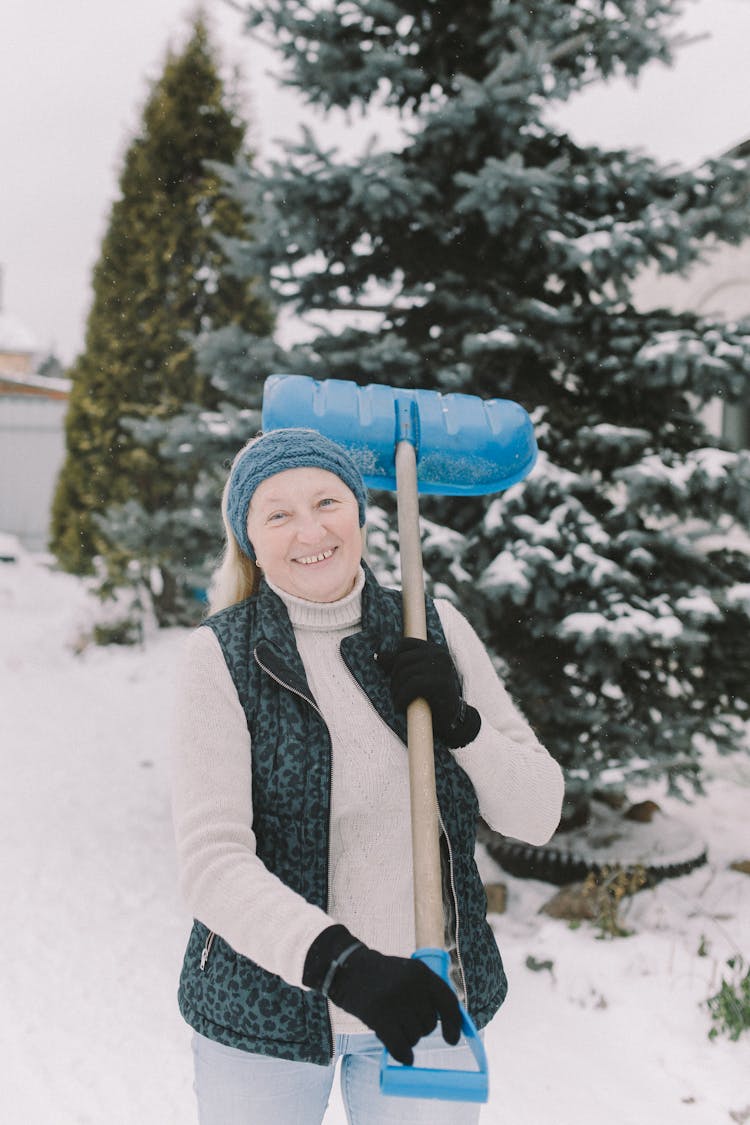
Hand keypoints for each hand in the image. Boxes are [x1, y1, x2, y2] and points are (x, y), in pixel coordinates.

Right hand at [303, 925, 461, 1064]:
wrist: (347, 968)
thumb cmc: (380, 976)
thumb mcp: (408, 973)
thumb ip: (428, 994)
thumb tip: (452, 1028)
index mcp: (421, 972)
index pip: (447, 1001)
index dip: (454, 1023)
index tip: (452, 1040)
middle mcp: (411, 985)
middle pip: (429, 1024)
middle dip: (420, 1029)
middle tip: (403, 1020)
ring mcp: (394, 1000)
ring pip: (414, 1037)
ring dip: (407, 1038)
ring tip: (393, 1025)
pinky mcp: (378, 1015)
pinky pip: (399, 1046)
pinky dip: (404, 1055)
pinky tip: (404, 1056)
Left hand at [378, 638, 480, 747]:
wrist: (451, 721)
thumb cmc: (430, 698)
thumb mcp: (415, 678)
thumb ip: (398, 665)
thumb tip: (378, 656)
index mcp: (435, 649)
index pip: (405, 644)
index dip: (394, 659)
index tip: (395, 677)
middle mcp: (440, 655)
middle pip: (403, 659)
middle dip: (394, 678)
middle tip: (395, 694)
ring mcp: (442, 668)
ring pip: (406, 673)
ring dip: (396, 690)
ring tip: (397, 702)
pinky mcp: (442, 683)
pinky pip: (413, 685)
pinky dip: (401, 698)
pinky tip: (400, 707)